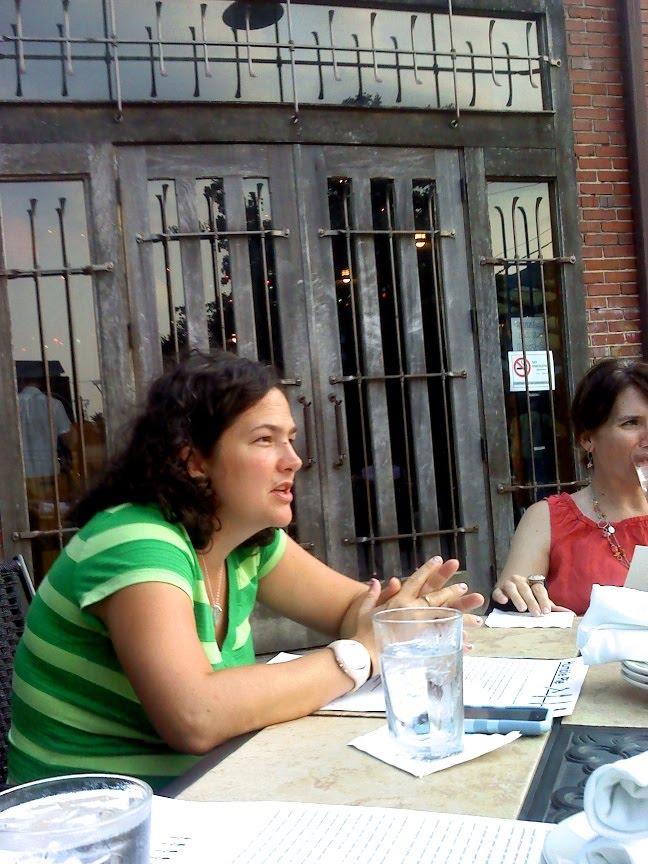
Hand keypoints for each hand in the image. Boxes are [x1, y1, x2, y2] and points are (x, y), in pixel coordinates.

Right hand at [340, 557, 484, 667]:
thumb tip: (376, 581)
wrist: (362, 655)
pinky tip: (468, 643)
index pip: (416, 580)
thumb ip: (372, 594)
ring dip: (460, 613)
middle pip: (435, 597)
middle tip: (464, 586)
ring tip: (475, 614)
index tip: (439, 559)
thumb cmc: (361, 632)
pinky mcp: (422, 644)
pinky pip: (442, 640)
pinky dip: (456, 641)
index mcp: (399, 601)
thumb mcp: (364, 610)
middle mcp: (412, 611)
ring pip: (444, 616)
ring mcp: (419, 627)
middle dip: (451, 591)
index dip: (428, 569)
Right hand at [491, 573, 569, 616]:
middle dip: (532, 601)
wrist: (513, 584)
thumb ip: (553, 606)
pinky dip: (500, 595)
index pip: (539, 589)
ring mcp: (508, 584)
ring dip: (517, 598)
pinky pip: (497, 591)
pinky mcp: (498, 589)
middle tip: (536, 614)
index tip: (546, 611)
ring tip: (522, 608)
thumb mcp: (541, 600)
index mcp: (532, 583)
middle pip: (526, 589)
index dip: (543, 600)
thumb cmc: (529, 596)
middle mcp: (520, 581)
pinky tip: (504, 601)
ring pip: (512, 588)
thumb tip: (571, 614)